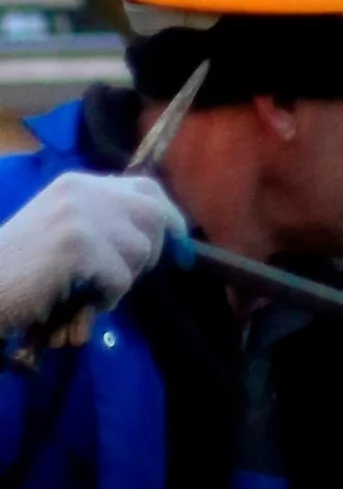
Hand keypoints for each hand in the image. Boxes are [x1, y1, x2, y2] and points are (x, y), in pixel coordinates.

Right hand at [0, 174, 181, 345]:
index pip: (145, 187)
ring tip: (87, 293)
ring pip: (140, 250)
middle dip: (150, 251)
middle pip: (153, 215)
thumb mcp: (61, 233)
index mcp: (79, 184)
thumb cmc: (17, 273)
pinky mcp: (78, 245)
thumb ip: (100, 225)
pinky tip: (78, 304)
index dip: (168, 215)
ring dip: (121, 281)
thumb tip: (156, 240)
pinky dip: (105, 299)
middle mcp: (83, 190)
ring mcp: (81, 215)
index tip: (179, 241)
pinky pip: (120, 277)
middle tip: (120, 279)